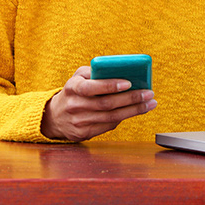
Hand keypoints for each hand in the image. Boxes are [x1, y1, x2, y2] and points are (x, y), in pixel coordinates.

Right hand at [41, 66, 156, 140]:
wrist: (55, 116)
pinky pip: (109, 126)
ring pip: (111, 117)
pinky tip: (136, 110)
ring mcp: (79, 122)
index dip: (110, 85)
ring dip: (134, 110)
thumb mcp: (78, 76)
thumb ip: (95, 71)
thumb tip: (121, 71)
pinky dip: (125, 117)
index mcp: (72, 88)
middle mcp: (74, 106)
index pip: (91, 87)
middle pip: (107, 104)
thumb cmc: (73, 91)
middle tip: (149, 93)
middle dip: (131, 98)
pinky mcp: (84, 134)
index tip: (128, 82)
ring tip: (149, 103)